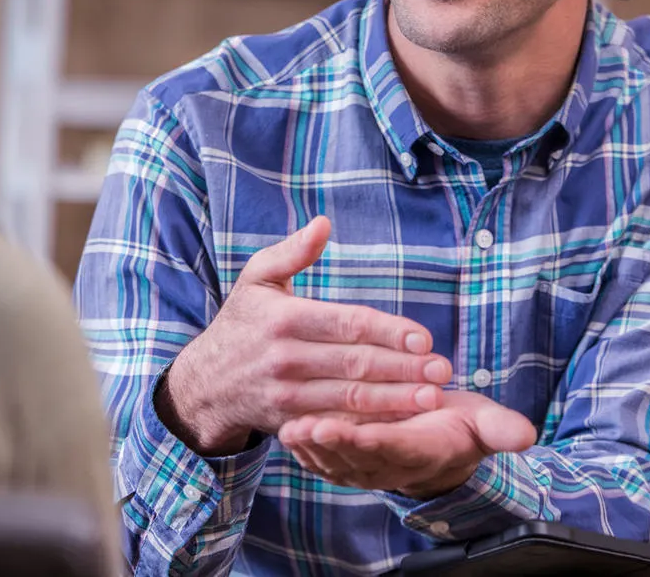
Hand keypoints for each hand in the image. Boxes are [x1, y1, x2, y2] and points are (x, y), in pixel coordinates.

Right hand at [156, 216, 452, 455]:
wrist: (206, 381)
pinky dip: (372, 425)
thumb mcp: (256, 278)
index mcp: (284, 320)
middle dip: (403, 368)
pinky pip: (338, 424)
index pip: (346, 325)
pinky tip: (402, 421)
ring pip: (351, 400)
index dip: (387, 331)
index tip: (423, 337)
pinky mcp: (292, 423)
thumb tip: (324, 223)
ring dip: (396, 400)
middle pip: (355, 364)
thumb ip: (291, 252)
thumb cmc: (241, 322)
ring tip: (433, 398)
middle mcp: (287, 360)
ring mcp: (289, 396)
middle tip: (443, 369)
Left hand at [278, 390, 536, 494]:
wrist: (439, 443)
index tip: (339, 426)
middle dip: (329, 444)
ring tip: (289, 427)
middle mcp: (387, 465)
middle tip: (305, 427)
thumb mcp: (482, 423)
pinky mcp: (347, 461)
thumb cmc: (456, 423)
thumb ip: (499, 429)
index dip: (364, 440)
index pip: (389, 448)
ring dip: (310, 447)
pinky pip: (323, 459)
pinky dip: (305, 448)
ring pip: (333, 460)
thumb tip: (527, 436)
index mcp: (419, 451)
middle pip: (353, 457)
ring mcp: (364, 466)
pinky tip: (287, 427)